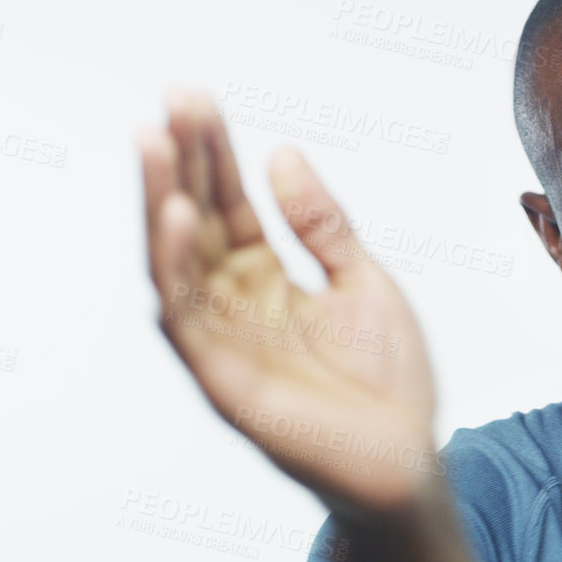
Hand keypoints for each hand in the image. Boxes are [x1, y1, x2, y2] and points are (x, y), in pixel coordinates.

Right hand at [140, 89, 441, 516]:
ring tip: (153, 141)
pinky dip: (176, 267)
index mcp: (267, 282)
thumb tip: (282, 154)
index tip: (193, 97)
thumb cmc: (389, 383)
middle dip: (182, 162)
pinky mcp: (223, 381)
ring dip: (160, 202)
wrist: (408, 464)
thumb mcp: (364, 281)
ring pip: (176, 263)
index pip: (228, 206)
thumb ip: (322, 224)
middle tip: (173, 99)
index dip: (211, 153)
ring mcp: (224, 343)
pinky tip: (177, 216)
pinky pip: (186, 319)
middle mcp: (235, 307)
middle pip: (196, 224)